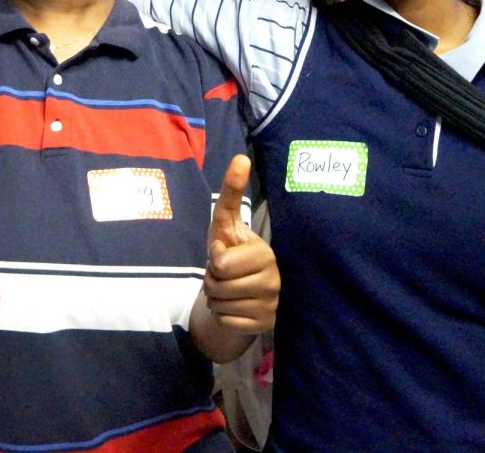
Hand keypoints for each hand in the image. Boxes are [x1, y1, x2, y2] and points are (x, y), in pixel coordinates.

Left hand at [203, 154, 278, 335]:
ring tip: (227, 290)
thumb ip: (231, 194)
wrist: (237, 294)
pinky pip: (226, 322)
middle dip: (210, 280)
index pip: (221, 262)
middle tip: (222, 275)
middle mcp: (273, 278)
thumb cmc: (229, 254)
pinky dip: (222, 316)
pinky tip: (234, 308)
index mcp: (265, 253)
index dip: (214, 259)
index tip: (223, 254)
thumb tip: (241, 157)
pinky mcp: (264, 326)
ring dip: (214, 298)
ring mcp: (271, 304)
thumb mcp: (225, 224)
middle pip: (217, 284)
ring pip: (219, 304)